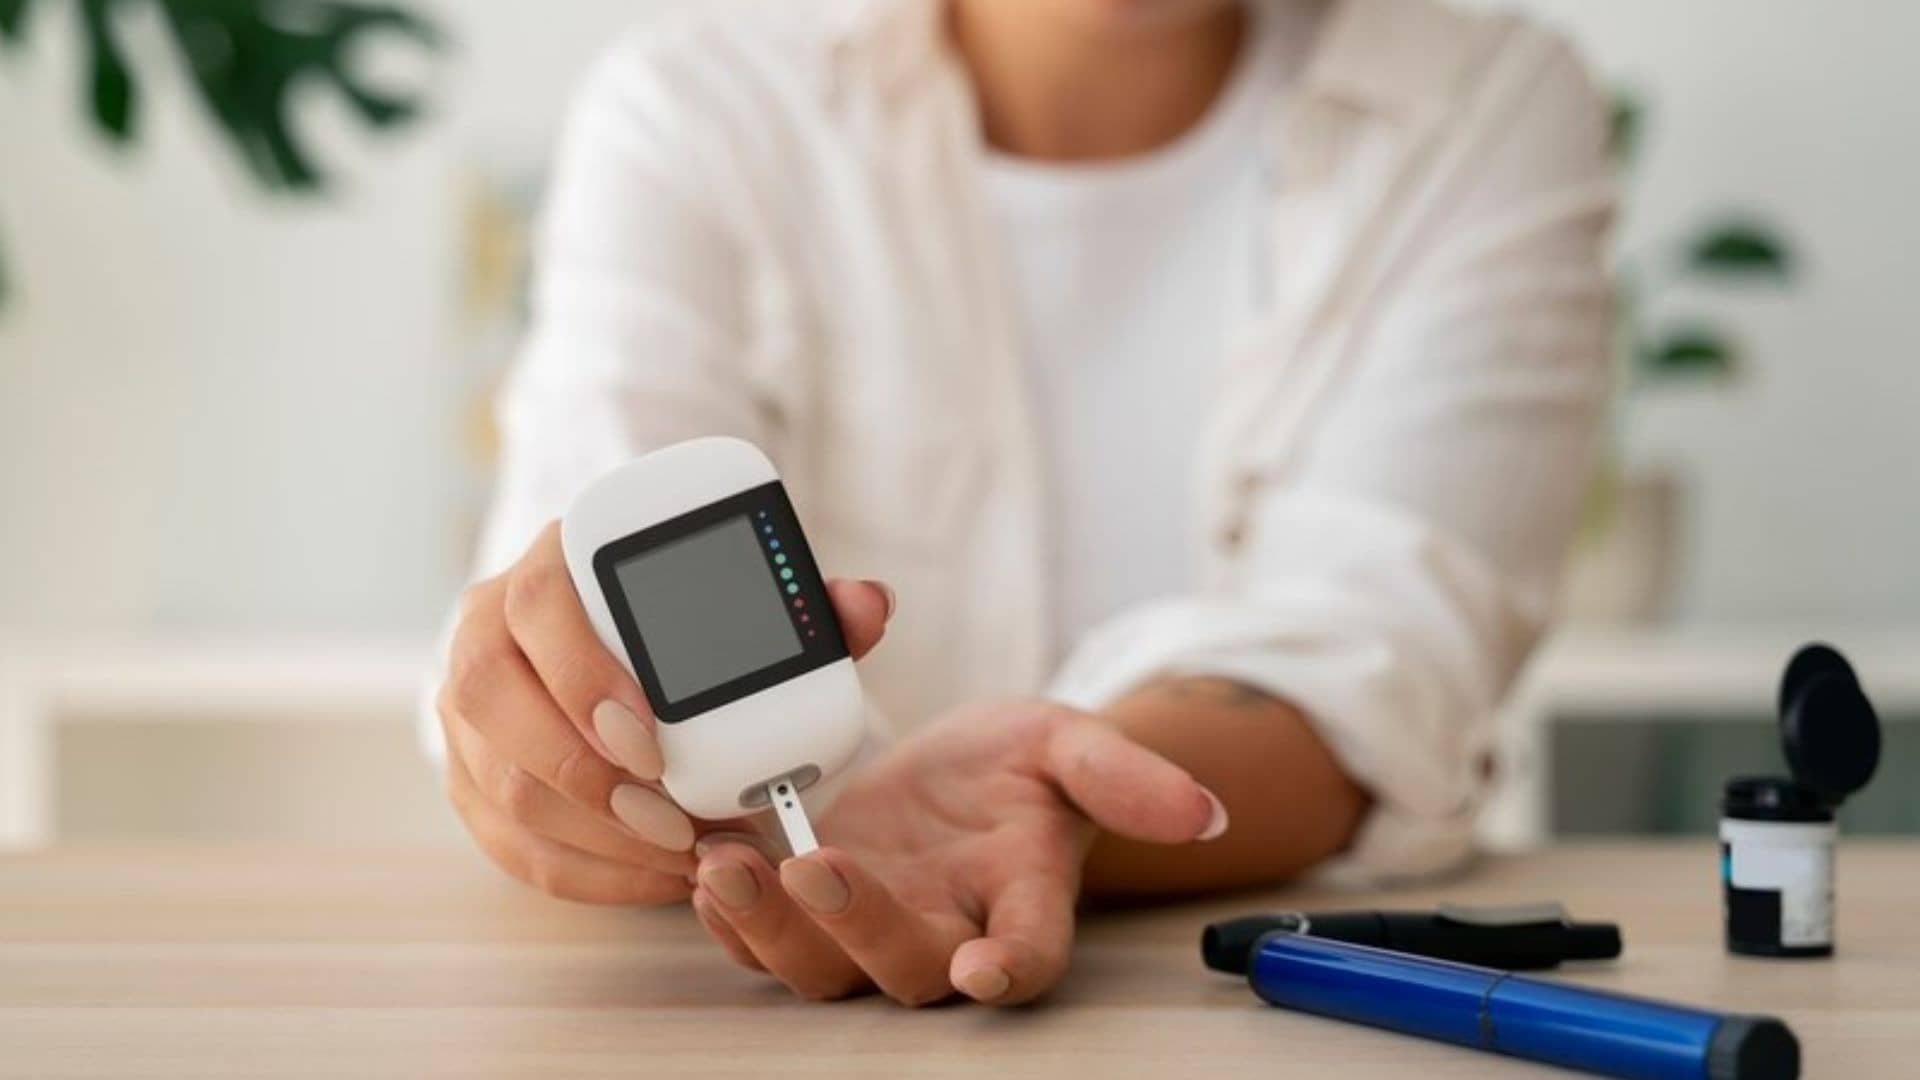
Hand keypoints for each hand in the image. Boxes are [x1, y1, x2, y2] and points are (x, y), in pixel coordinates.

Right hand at [438, 520, 893, 904]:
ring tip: (684, 854)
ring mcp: (466, 711)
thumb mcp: (739, 598)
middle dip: (587, 776)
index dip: (584, 675)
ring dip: (596, 834)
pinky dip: (589, 871)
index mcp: (552, 566)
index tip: (649, 738)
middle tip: (675, 821)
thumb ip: (804, 605)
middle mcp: (488, 632)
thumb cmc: (679, 622)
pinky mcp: (469, 778)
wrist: (606, 641)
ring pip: (501, 783)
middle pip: (495, 701)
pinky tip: (658, 878)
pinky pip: (510, 842)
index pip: (538, 606)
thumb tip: (867, 607)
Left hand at [689, 701, 1227, 1003]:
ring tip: (727, 863)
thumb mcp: (1071, 746)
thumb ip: (1125, 776)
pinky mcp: (810, 910)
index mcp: (1022, 901)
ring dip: (770, 926)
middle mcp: (947, 933)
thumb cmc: (1023, 768)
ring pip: (822, 968)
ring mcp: (873, 927)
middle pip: (907, 969)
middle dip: (859, 927)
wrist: (961, 772)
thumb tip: (1203, 809)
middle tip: (817, 865)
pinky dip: (729, 915)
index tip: (987, 967)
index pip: (1030, 953)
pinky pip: (763, 940)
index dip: (1010, 966)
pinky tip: (704, 863)